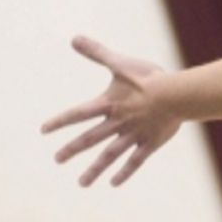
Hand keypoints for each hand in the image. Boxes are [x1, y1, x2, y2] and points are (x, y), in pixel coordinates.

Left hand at [41, 37, 181, 186]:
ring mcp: (133, 135)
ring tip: (81, 183)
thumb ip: (97, 53)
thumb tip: (73, 37)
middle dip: (72, 149)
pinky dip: (124, 172)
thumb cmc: (149, 78)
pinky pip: (135, 160)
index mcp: (108, 104)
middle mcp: (117, 123)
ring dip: (95, 169)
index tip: (43, 131)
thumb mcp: (121, 63)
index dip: (60, 121)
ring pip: (110, 155)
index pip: (78, 113)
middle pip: (90, 138)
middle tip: (57, 159)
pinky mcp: (150, 143)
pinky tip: (114, 183)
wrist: (177, 95)